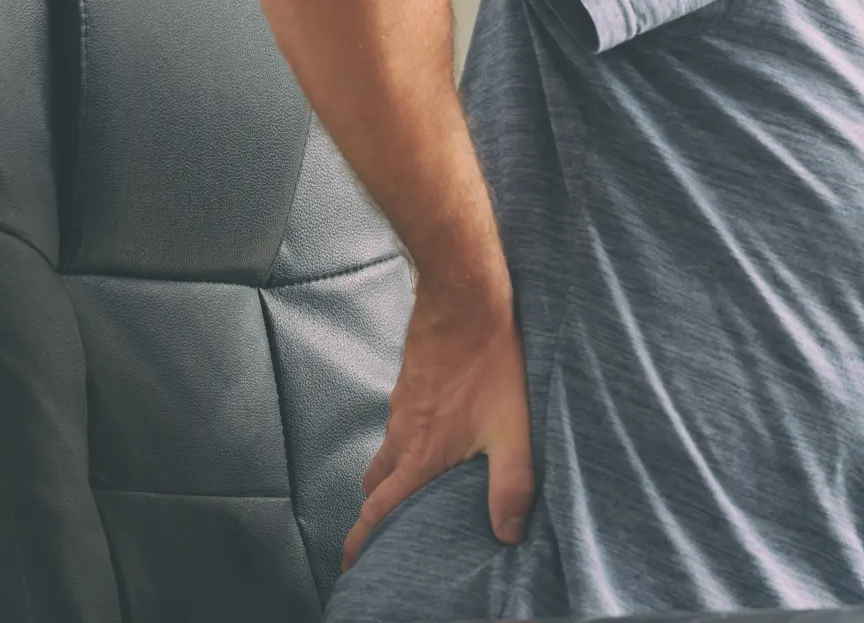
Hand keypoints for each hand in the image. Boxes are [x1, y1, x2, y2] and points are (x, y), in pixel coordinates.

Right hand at [341, 278, 534, 569]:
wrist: (465, 302)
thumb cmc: (490, 363)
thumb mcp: (512, 430)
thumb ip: (512, 485)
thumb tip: (509, 533)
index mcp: (421, 456)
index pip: (379, 510)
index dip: (362, 540)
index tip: (351, 561)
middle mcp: (402, 435)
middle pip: (376, 485)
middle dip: (376, 512)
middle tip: (385, 529)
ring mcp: (402, 407)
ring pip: (386, 452)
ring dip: (391, 475)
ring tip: (413, 486)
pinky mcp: (410, 384)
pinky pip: (398, 423)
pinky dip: (405, 440)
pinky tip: (435, 433)